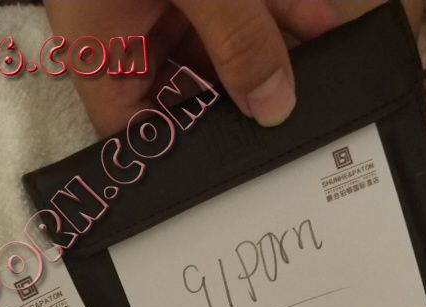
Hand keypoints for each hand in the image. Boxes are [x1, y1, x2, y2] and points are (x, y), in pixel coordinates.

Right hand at [43, 0, 342, 133]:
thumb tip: (273, 106)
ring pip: (222, 40)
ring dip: (274, 51)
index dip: (171, 155)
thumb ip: (236, 39)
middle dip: (242, 96)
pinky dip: (282, 8)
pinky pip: (241, 1)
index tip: (226, 170)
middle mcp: (129, 24)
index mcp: (103, 43)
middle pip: (186, 86)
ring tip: (322, 70)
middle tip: (291, 119)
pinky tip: (323, 22)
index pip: (130, 128)